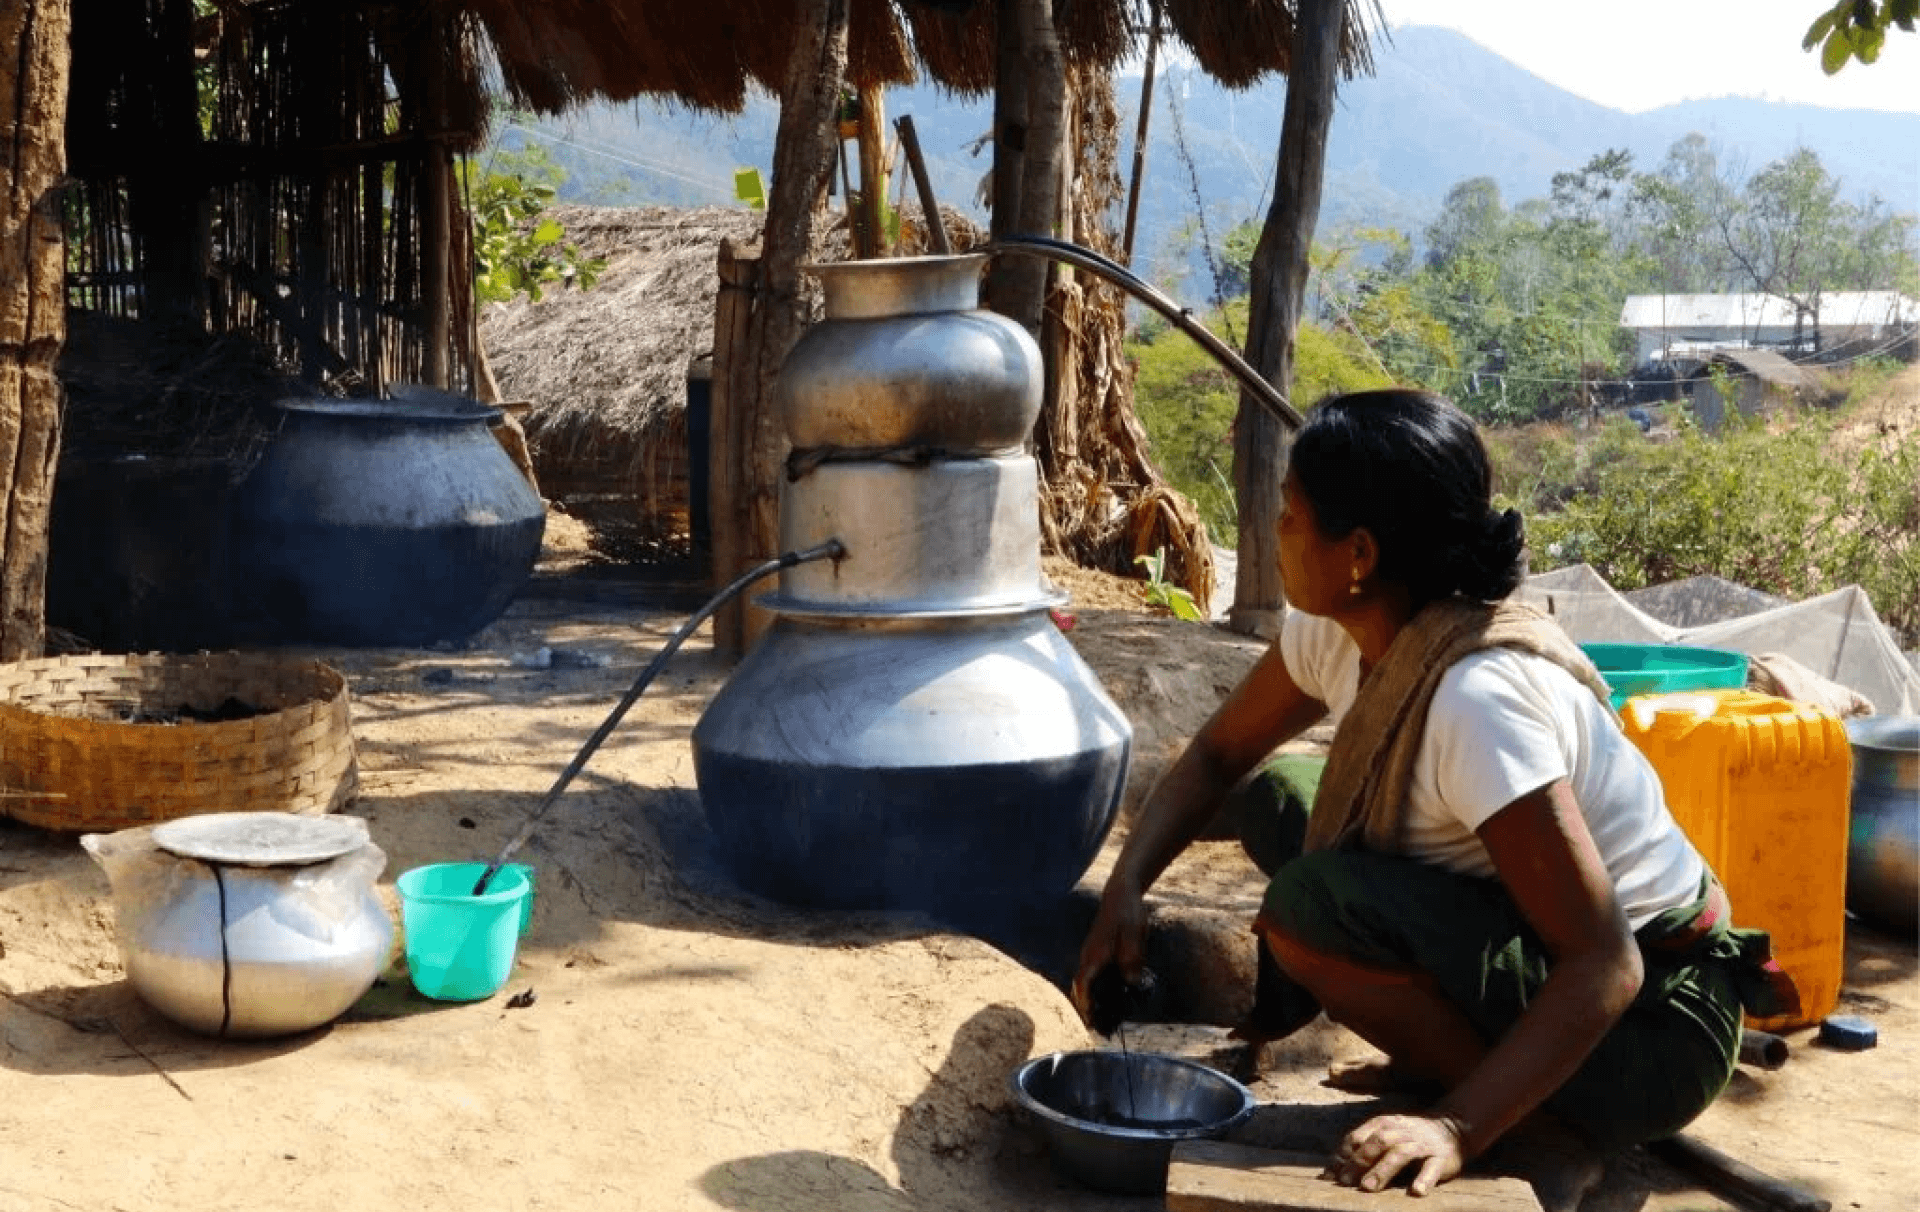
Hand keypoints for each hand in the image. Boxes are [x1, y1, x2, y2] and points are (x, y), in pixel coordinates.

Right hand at [1070, 878, 1147, 1027]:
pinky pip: (1094, 973)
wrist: (1122, 893)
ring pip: (1087, 981)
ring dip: (1094, 998)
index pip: (1083, 987)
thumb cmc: (1128, 915)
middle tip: (1101, 1026)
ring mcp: (1092, 952)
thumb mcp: (1134, 939)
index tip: (1092, 1023)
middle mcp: (1088, 956)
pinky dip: (1099, 987)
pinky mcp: (1098, 949)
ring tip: (1108, 1016)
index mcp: (1094, 956)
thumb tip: (1132, 985)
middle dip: (1088, 1007)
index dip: (1086, 1007)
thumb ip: (1132, 963)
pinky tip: (1115, 992)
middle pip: (1082, 988)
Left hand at [1325, 1112, 1466, 1196]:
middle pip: (1377, 1143)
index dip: (1343, 1155)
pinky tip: (1417, 1191)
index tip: (1331, 1174)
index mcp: (1383, 1124)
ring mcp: (1421, 1144)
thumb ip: (1359, 1151)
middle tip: (1346, 1181)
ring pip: (1400, 1154)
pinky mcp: (1441, 1158)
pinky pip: (1432, 1168)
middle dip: (1359, 1161)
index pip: (1358, 1137)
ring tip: (1368, 1188)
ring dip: (1382, 1170)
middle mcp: (1401, 1131)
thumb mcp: (1384, 1136)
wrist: (1452, 1129)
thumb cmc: (1408, 1138)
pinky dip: (1424, 1179)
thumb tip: (1329, 1173)